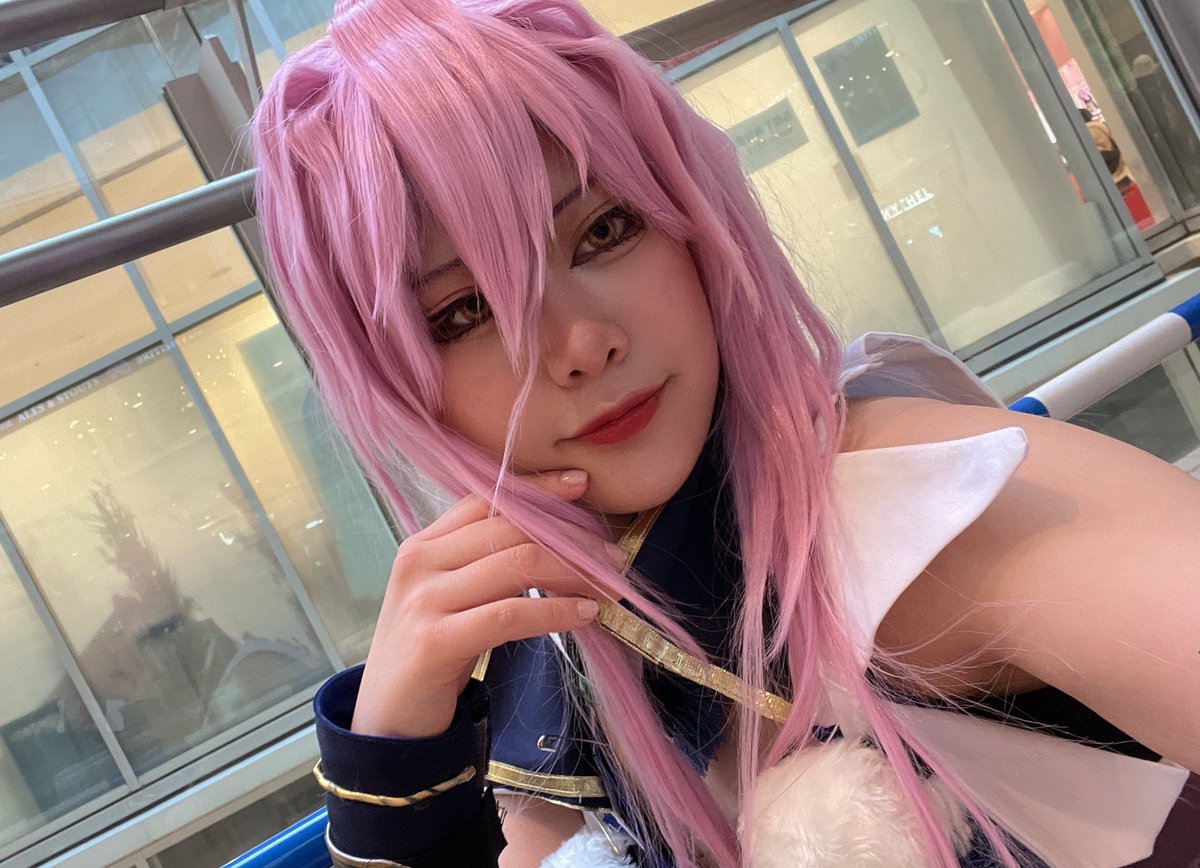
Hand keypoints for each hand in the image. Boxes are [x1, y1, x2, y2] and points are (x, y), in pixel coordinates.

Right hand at [351, 469, 620, 738]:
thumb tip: (554, 540)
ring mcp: (424, 600)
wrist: (387, 721)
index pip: (485, 499)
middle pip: (510, 529)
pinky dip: (555, 610)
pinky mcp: (436, 640)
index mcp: (423, 544)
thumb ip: (482, 563)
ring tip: (608, 586)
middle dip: (570, 538)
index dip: (536, 488)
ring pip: (516, 564)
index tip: (580, 484)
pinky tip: (585, 615)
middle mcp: (420, 562)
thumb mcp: (448, 597)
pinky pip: (510, 614)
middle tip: (613, 556)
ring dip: (573, 573)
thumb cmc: (429, 654)